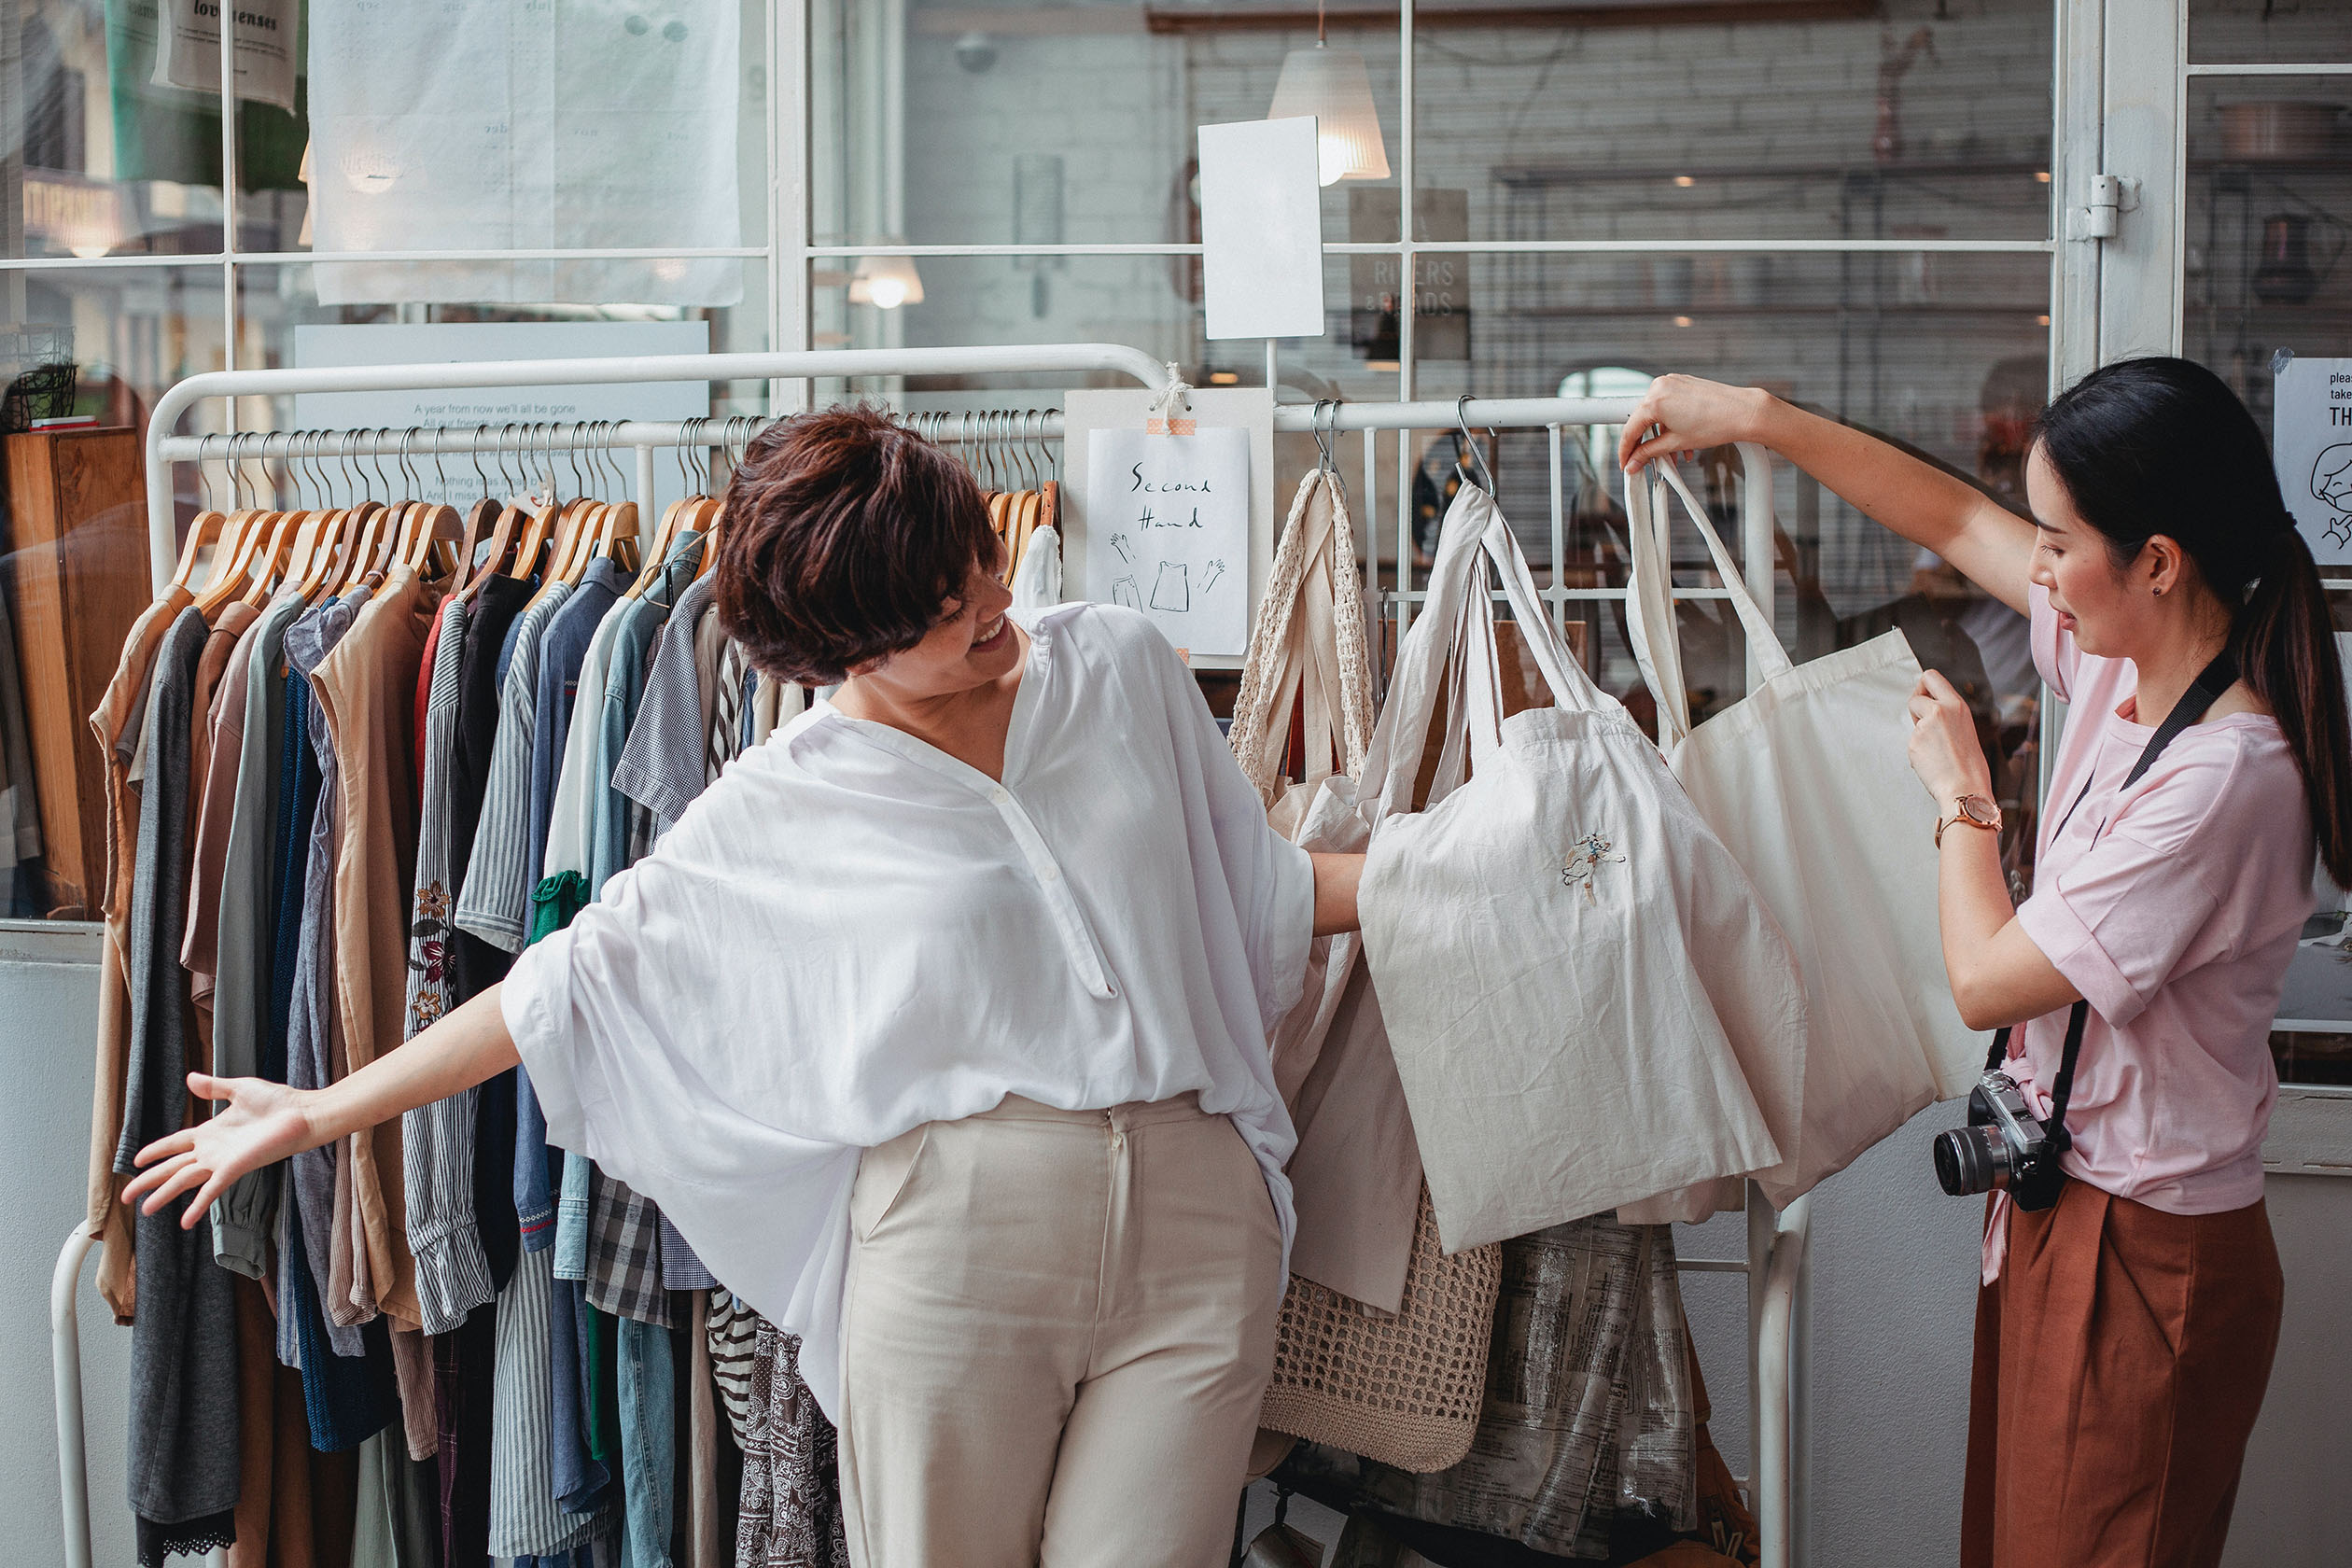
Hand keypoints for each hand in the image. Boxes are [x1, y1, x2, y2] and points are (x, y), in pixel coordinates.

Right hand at [121, 1073, 319, 1227]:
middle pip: (172, 1167)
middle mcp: (213, 1150)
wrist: (303, 1113)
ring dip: (164, 1194)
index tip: (136, 1160)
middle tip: (126, 1196)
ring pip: (184, 1180)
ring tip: (144, 1209)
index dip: (156, 1151)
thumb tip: (189, 1078)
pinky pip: (211, 1190)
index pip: (175, 1144)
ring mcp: (222, 1161)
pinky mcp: (235, 1168)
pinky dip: (197, 1205)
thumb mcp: (239, 1089)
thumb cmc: (277, 1101)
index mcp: (211, 1132)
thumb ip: (213, 1087)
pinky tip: (184, 1222)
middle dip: (148, 1181)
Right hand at [1618, 376, 1771, 471]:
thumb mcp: (1676, 443)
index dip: (1626, 451)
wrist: (1744, 412)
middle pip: (1642, 420)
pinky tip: (1681, 439)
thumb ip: (1649, 453)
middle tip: (1648, 461)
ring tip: (1674, 454)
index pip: (1630, 429)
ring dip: (1661, 435)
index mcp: (1654, 401)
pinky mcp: (1683, 382)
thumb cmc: (1716, 424)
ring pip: (1656, 414)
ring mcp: (1672, 382)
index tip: (1626, 462)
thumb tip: (1634, 462)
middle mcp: (1660, 387)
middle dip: (1646, 444)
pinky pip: (1668, 404)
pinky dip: (1670, 422)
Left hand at [1906, 669, 1992, 806]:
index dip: (1923, 687)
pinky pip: (1911, 742)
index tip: (1924, 698)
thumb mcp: (1964, 728)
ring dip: (1919, 733)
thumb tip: (1929, 710)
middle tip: (1926, 723)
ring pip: (1913, 722)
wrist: (1966, 788)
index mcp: (1956, 706)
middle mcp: (1940, 711)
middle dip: (1916, 706)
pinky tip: (1932, 761)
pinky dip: (1918, 751)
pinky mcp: (1914, 742)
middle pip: (1915, 695)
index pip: (1931, 677)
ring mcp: (1925, 726)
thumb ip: (1947, 715)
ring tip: (1937, 750)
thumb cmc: (1969, 765)